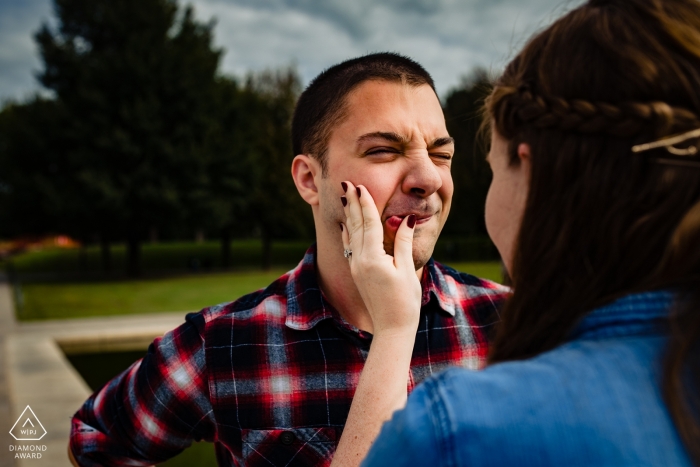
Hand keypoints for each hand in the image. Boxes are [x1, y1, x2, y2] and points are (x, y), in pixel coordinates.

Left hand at [340, 181, 421, 335]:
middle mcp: (359, 260)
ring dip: (349, 214)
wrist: (391, 329)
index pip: (368, 223)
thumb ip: (402, 242)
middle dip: (352, 204)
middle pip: (355, 225)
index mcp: (372, 258)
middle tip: (347, 183)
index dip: (365, 203)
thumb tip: (405, 218)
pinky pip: (349, 246)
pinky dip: (348, 232)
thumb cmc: (404, 302)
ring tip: (345, 197)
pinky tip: (345, 224)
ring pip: (351, 234)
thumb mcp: (407, 270)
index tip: (360, 186)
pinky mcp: (357, 272)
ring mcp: (356, 267)